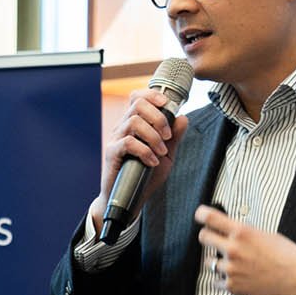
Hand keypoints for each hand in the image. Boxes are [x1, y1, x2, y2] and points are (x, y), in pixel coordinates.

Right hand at [99, 88, 185, 217]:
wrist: (129, 200)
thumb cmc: (144, 176)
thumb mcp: (166, 156)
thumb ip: (174, 138)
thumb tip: (183, 118)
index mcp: (134, 124)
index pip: (137, 97)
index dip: (152, 94)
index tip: (167, 104)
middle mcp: (123, 128)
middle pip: (137, 104)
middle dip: (158, 117)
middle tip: (167, 136)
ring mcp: (116, 139)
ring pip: (133, 121)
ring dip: (153, 136)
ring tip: (161, 152)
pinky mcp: (112, 153)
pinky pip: (128, 143)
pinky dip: (145, 151)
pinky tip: (152, 162)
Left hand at [196, 205, 295, 294]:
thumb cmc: (289, 258)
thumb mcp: (268, 236)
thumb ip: (246, 233)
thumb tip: (232, 232)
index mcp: (243, 232)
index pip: (211, 218)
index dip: (201, 215)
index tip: (200, 216)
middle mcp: (234, 249)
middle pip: (203, 237)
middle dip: (208, 238)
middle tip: (213, 240)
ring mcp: (231, 269)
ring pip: (209, 263)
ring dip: (218, 263)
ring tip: (235, 265)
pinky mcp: (232, 286)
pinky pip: (216, 282)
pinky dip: (224, 280)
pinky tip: (238, 278)